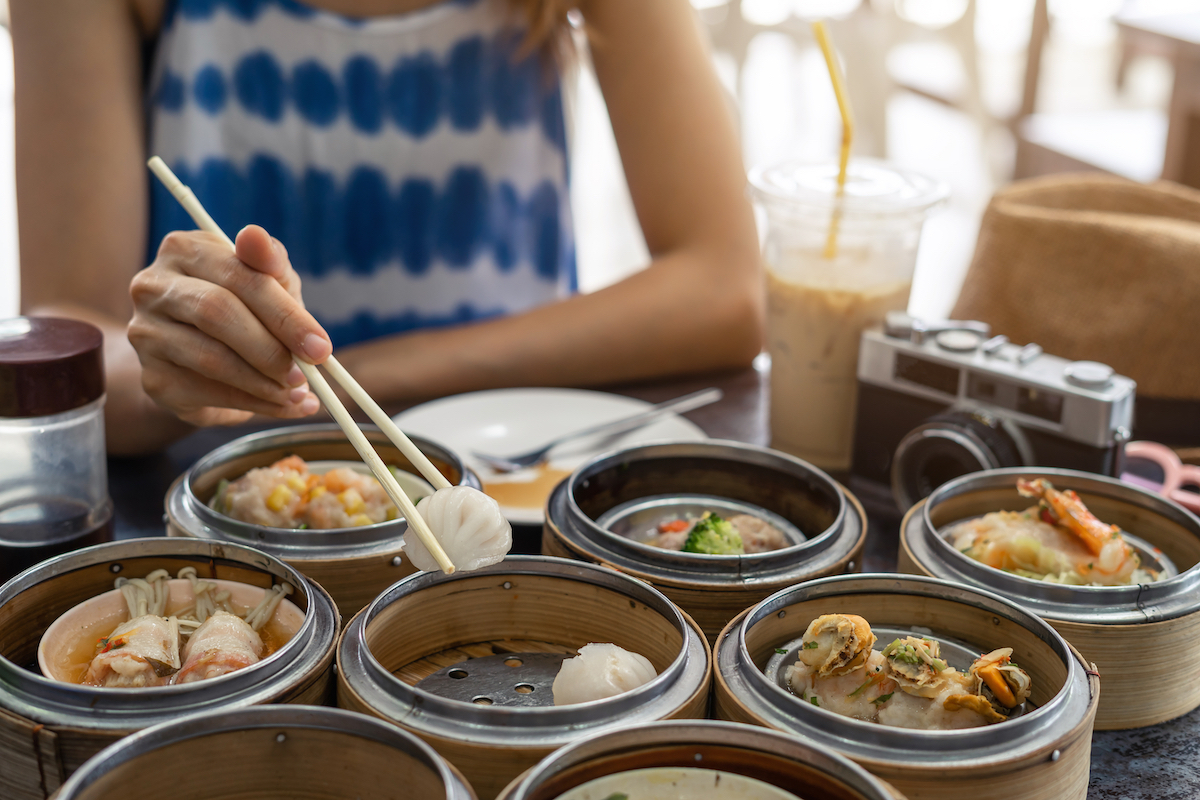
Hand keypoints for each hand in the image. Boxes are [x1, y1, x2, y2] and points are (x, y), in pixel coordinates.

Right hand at [128, 225, 332, 426]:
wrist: (198, 358)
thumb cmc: (242, 307)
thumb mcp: (266, 282)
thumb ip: (270, 264)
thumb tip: (257, 236)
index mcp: (183, 249)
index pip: (238, 275)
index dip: (284, 313)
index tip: (320, 346)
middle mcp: (152, 287)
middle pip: (217, 313)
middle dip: (272, 348)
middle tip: (308, 373)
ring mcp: (146, 333)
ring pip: (211, 358)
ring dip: (264, 381)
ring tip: (297, 391)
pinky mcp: (153, 378)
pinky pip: (208, 393)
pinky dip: (252, 403)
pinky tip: (278, 404)